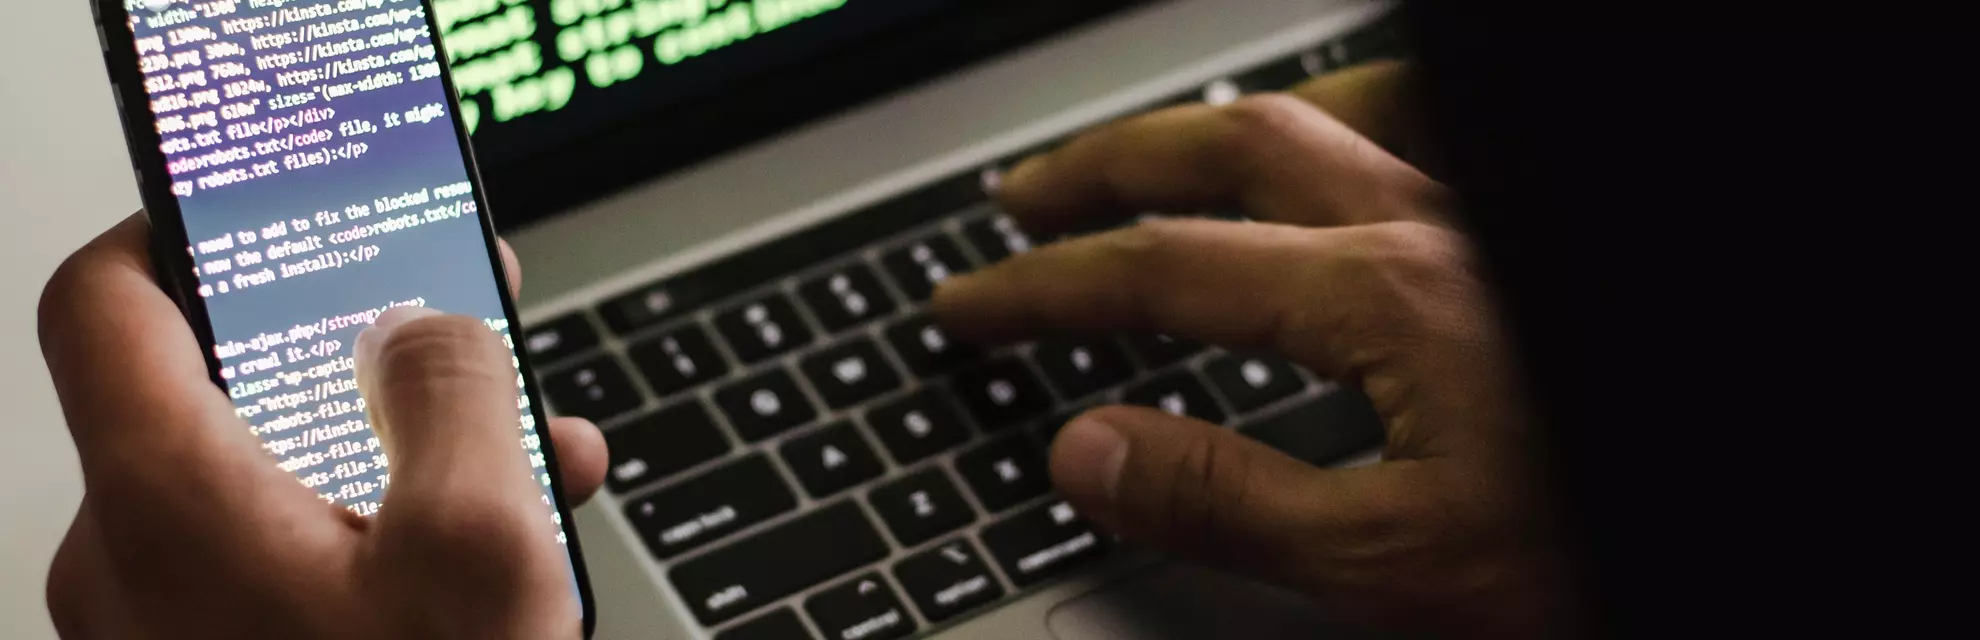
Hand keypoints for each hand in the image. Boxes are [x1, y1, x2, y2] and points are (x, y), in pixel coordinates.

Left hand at [39, 214, 606, 638]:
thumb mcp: (481, 546)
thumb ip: (454, 397)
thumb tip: (423, 329)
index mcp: (166, 501)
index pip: (104, 302)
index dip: (184, 231)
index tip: (274, 211)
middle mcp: (133, 564)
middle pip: (219, 395)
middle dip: (359, 353)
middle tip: (451, 331)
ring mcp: (168, 627)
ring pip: (269, 487)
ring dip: (394, 454)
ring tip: (517, 464)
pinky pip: (284, 565)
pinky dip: (379, 535)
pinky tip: (484, 553)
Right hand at [933, 61, 1579, 637]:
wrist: (1769, 544)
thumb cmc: (1588, 552)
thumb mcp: (1395, 564)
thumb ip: (1229, 501)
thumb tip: (1086, 450)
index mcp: (1387, 298)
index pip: (1166, 272)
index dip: (1047, 287)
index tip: (968, 304)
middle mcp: (1435, 228)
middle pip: (1231, 150)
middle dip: (1107, 169)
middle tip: (1024, 202)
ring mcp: (1484, 222)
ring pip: (1329, 113)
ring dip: (1217, 129)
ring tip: (1151, 159)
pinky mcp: (1517, 248)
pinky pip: (1418, 134)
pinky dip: (1342, 128)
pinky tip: (1327, 163)